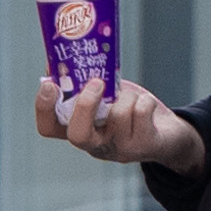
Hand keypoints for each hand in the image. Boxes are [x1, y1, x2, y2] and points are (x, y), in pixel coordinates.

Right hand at [34, 75, 201, 174]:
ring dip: (126, 95)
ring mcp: (119, 149)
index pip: (48, 127)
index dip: (44, 107)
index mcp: (79, 129)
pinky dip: (145, 100)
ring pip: (118, 114)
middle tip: (97, 82)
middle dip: (86, 105)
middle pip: (78, 135)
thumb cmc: (128, 110)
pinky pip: (141, 112)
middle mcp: (95, 145)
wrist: (166, 134)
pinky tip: (145, 105)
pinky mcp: (144, 145)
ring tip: (130, 95)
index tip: (50, 84)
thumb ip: (82, 82)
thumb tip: (56, 61)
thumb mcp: (103, 96)